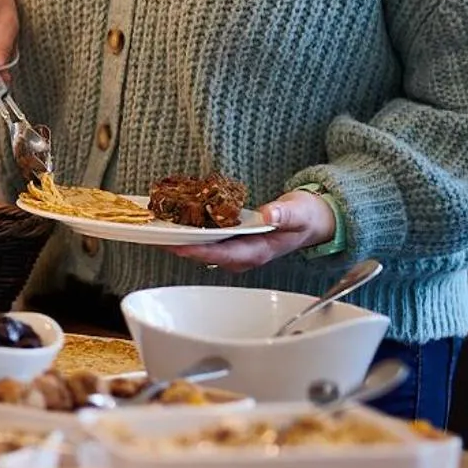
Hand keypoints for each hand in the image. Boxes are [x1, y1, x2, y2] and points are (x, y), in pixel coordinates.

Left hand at [168, 190, 336, 271]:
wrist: (311, 220)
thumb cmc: (306, 217)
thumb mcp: (300, 213)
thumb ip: (285, 215)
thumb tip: (269, 216)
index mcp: (259, 251)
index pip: (224, 254)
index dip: (200, 251)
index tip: (178, 246)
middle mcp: (244, 254)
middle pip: (207, 254)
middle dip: (181, 247)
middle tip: (155, 236)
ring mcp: (237, 249)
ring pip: (204, 248)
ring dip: (182, 241)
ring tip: (157, 230)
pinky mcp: (233, 241)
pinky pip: (208, 239)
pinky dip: (192, 232)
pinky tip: (175, 223)